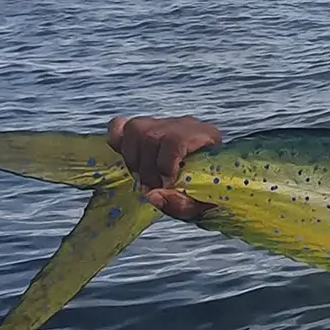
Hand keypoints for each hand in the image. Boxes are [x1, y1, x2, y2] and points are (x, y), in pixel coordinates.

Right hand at [106, 114, 221, 219]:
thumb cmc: (208, 193)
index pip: (176, 140)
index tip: (165, 184)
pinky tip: (130, 160)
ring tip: (143, 178)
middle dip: (147, 168)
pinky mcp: (146, 128)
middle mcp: (184, 125)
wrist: (212, 183)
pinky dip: (118, 140)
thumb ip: (181, 204)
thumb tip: (152, 196)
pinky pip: (122, 125)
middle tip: (151, 188)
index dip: (165, 165)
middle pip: (151, 136)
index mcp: (206, 136)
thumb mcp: (202, 205)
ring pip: (136, 129)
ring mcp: (164, 124)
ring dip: (133, 159)